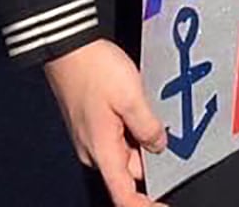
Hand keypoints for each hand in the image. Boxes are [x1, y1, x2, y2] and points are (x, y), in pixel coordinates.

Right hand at [43, 39, 165, 206]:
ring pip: (127, 150)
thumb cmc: (93, 70)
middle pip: (130, 171)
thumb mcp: (131, 97)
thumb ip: (148, 126)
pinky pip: (119, 134)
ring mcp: (92, 136)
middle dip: (152, 159)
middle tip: (170, 136)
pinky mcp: (93, 122)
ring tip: (155, 114)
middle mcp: (94, 150)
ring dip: (144, 139)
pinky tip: (143, 107)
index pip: (124, 196)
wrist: (68, 48)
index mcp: (102, 152)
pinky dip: (135, 127)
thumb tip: (159, 145)